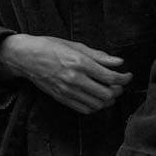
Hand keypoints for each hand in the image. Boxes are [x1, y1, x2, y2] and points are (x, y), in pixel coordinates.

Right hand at [0, 34, 130, 113]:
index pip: (110, 77)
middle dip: (118, 90)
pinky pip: (84, 109)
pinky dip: (95, 106)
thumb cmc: (50, 46)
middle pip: (107, 93)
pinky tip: (97, 98)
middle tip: (120, 83)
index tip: (128, 75)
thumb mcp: (75, 45)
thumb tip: (119, 62)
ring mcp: (67, 91)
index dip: (124, 78)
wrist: (26, 57)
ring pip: (97, 104)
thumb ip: (99, 56)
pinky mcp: (62, 99)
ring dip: (108, 100)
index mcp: (80, 63)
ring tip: (110, 91)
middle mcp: (75, 79)